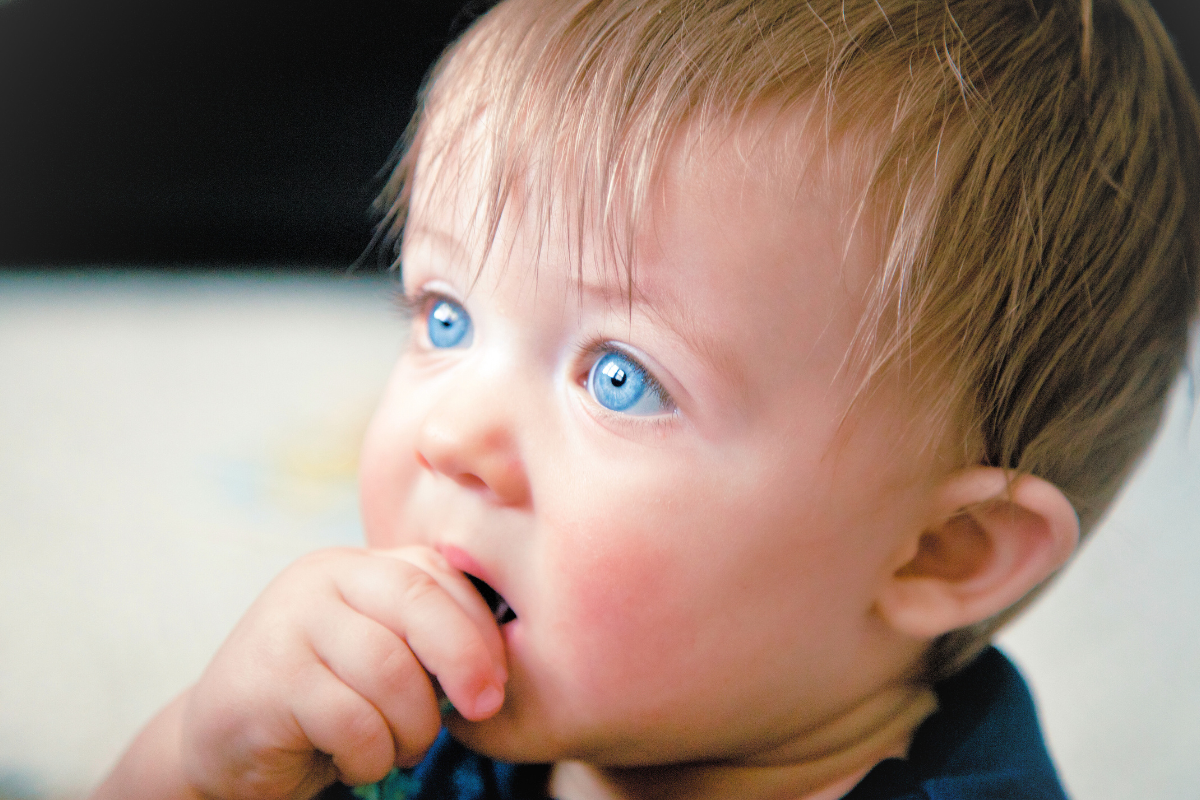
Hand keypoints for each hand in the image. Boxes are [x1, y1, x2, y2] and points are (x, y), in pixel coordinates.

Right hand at [179, 546, 507, 799]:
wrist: (219, 744)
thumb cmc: (322, 700)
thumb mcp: (377, 654)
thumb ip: (423, 637)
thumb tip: (499, 661)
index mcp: (354, 566)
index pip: (435, 574)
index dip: (479, 628)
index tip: (498, 680)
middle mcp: (319, 580)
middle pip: (419, 604)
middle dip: (465, 661)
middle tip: (482, 708)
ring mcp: (288, 625)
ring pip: (390, 670)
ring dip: (413, 726)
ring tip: (401, 747)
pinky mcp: (268, 682)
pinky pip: (353, 721)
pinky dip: (371, 754)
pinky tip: (356, 761)